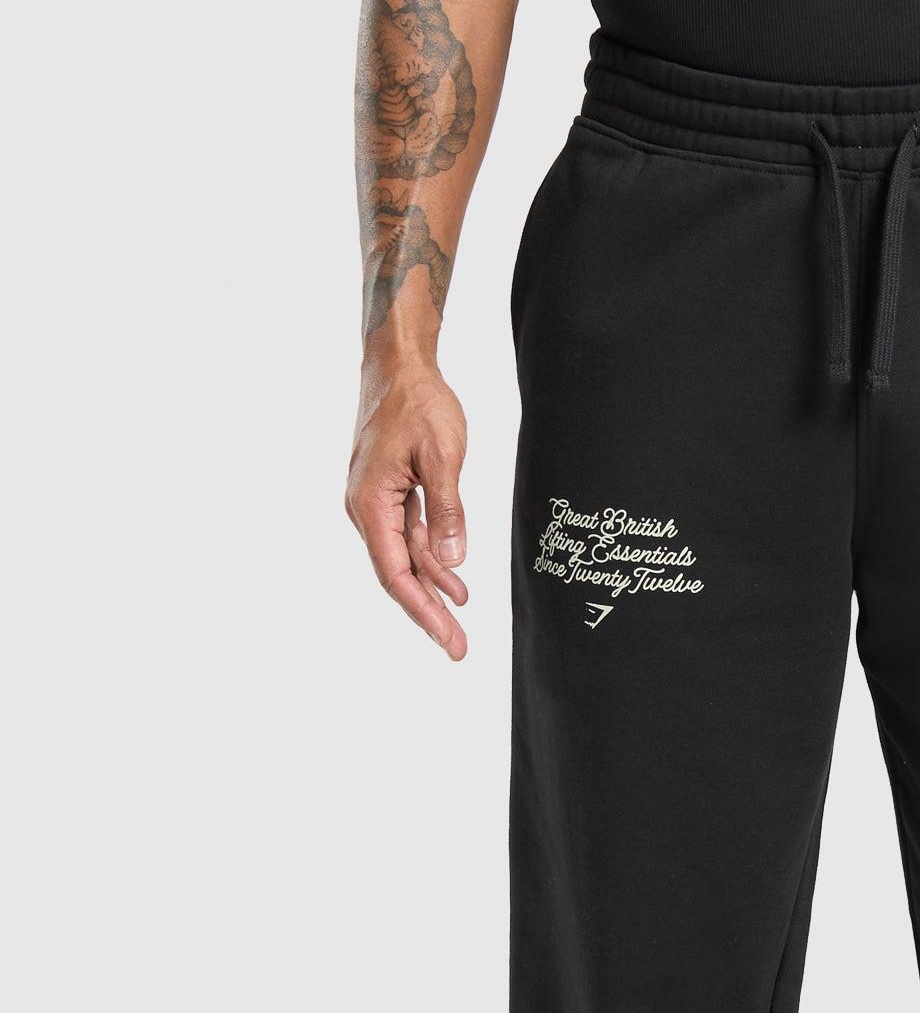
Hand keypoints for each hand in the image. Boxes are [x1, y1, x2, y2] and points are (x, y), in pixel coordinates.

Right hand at [346, 355, 469, 658]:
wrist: (399, 364)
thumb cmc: (417, 402)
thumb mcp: (442, 457)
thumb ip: (447, 512)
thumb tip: (451, 562)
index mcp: (370, 505)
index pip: (396, 573)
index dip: (423, 611)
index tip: (447, 638)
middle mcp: (366, 509)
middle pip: (399, 574)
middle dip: (429, 612)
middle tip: (458, 648)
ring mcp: (377, 502)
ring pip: (407, 556)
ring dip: (434, 586)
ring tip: (461, 620)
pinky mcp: (391, 492)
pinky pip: (412, 535)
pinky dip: (433, 557)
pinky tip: (454, 579)